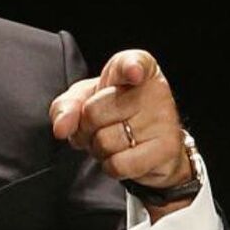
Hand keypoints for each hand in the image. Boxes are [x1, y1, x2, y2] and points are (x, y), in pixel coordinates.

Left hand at [49, 50, 192, 214]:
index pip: (133, 63)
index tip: (133, 73)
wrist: (148, 144)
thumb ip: (65, 106)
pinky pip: (120, 164)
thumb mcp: (82, 100)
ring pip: (104, 142)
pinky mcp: (168, 147)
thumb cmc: (111, 113)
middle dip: (85, 128)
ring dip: (98, 149)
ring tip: (114, 140)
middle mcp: (154, 89)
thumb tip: (61, 128)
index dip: (131, 68)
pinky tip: (123, 156)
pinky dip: (111, 166)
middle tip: (99, 126)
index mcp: (132, 66)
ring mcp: (164, 118)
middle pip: (93, 113)